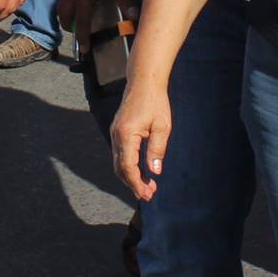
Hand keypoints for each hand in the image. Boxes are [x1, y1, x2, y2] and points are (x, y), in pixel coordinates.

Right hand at [110, 81, 170, 201]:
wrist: (144, 82)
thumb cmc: (155, 101)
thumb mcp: (162, 126)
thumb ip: (157, 150)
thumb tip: (155, 172)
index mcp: (126, 134)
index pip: (127, 167)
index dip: (136, 183)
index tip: (147, 194)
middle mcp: (116, 135)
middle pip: (120, 168)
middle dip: (133, 184)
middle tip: (149, 194)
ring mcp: (115, 133)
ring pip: (118, 162)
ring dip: (131, 177)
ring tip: (147, 186)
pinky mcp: (118, 131)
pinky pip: (120, 154)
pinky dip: (128, 167)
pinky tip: (141, 172)